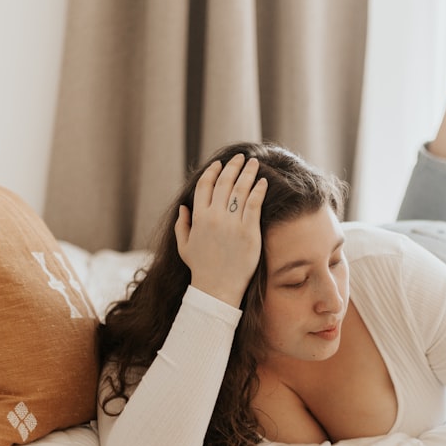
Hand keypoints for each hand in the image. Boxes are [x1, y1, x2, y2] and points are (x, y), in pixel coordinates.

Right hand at [174, 153, 266, 306]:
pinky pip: (255, 204)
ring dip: (248, 173)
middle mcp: (215, 217)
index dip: (213, 172)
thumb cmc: (201, 268)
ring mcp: (232, 223)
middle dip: (234, 166)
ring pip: (241, 190)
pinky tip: (263, 182)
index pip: (205, 185)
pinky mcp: (249, 231)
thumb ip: (182, 225)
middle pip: (225, 183)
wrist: (217, 287)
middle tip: (241, 157)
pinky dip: (259, 190)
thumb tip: (184, 207)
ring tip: (254, 164)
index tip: (220, 164)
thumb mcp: (185, 246)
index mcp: (199, 218)